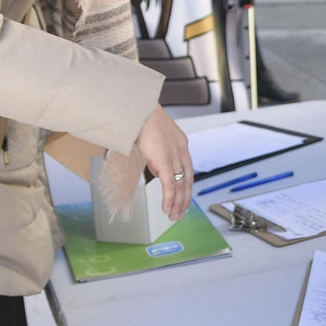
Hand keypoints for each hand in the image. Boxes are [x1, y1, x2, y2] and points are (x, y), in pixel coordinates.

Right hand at [134, 105, 191, 219]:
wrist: (137, 110)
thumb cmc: (141, 119)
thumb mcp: (154, 139)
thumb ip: (158, 155)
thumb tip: (157, 171)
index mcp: (181, 143)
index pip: (187, 170)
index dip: (186, 186)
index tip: (183, 198)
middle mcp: (181, 150)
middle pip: (187, 180)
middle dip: (184, 199)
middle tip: (180, 213)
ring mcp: (174, 156)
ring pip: (180, 185)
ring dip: (178, 203)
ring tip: (173, 216)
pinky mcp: (164, 161)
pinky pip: (170, 185)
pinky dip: (170, 199)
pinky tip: (167, 209)